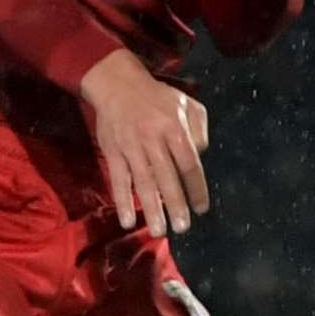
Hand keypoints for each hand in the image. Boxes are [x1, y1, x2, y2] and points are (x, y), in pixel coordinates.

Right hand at [80, 49, 209, 236]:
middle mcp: (153, 139)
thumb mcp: (186, 103)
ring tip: (159, 231)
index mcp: (174, 127)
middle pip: (166, 177)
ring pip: (142, 182)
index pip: (189, 164)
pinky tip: (127, 220)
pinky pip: (118, 179)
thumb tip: (200, 155)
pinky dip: (122, 200)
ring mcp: (131, 147)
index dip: (196, 188)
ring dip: (151, 209)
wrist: (117, 84)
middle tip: (183, 228)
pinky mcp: (113, 151)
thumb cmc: (156, 97)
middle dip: (175, 205)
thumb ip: (199, 129)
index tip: (201, 208)